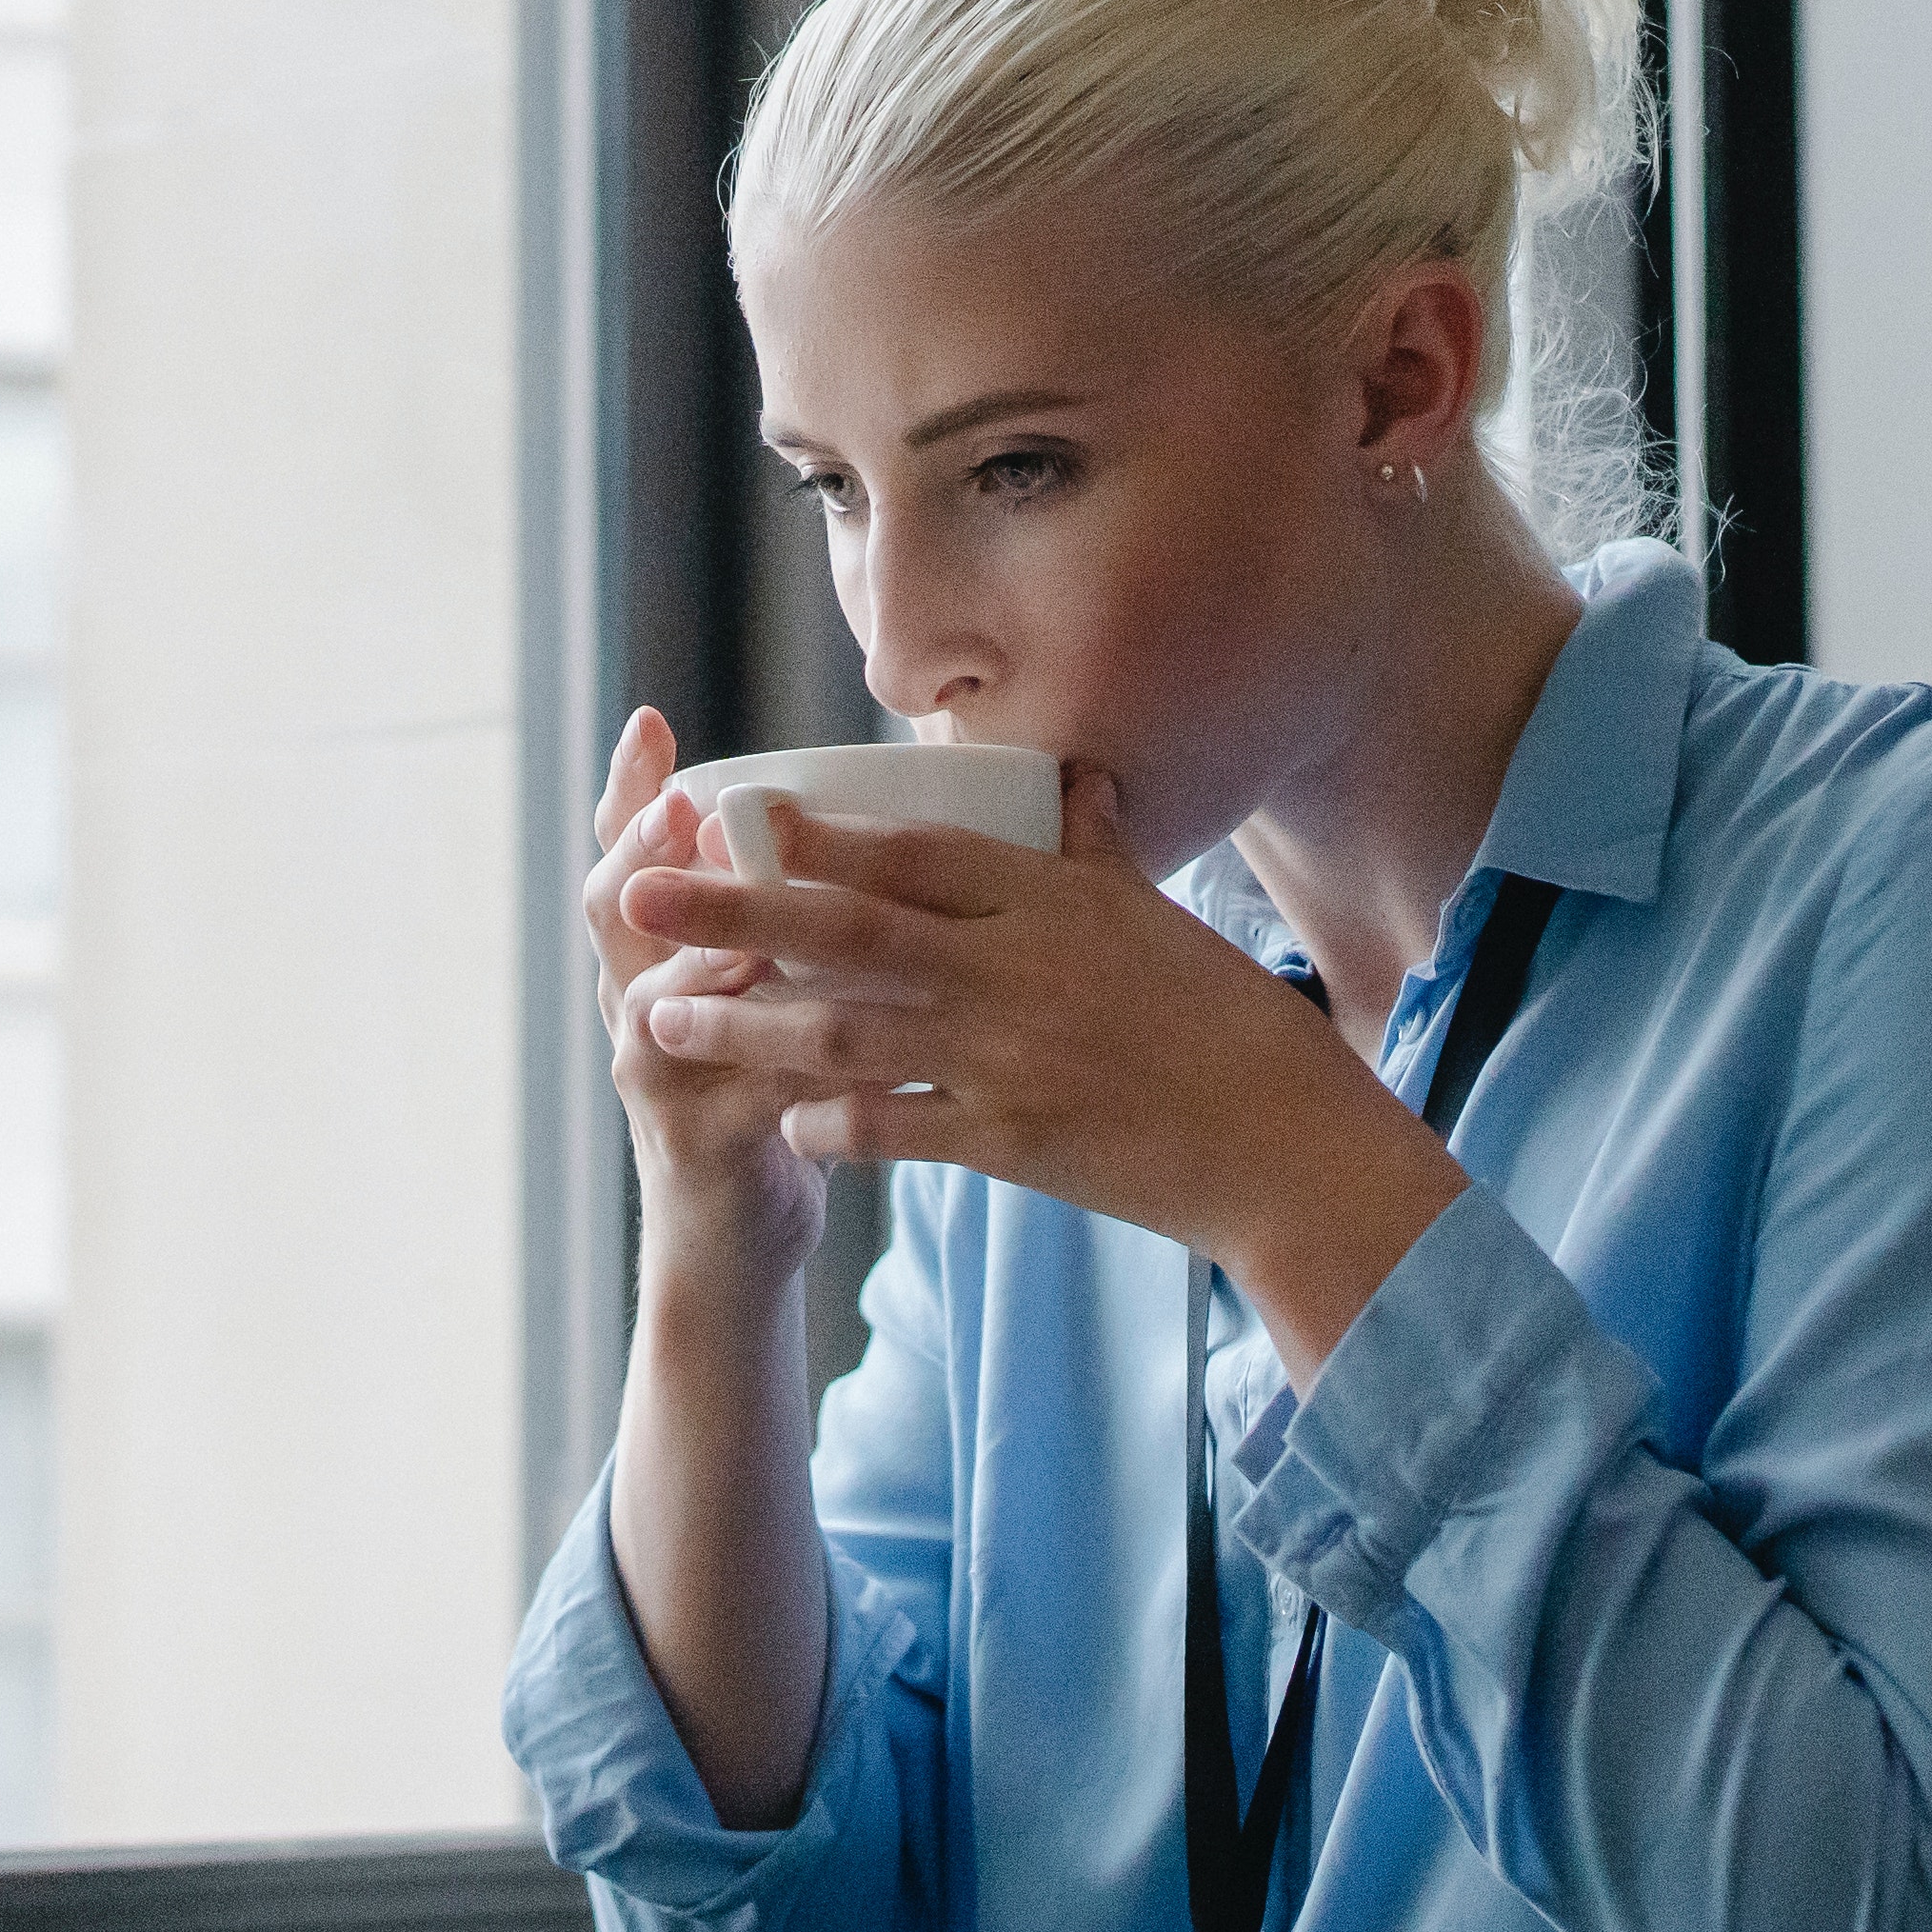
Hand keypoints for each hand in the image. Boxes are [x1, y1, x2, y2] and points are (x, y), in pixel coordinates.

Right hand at [579, 708, 823, 1291]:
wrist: (735, 1236)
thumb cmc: (765, 1093)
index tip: (650, 724)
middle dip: (646, 855)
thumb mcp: (761, 994)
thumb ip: (786, 920)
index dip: (627, 791)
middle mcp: (638, 1004)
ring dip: (711, 957)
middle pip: (617, 910)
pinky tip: (851, 1032)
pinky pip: (747, 1089)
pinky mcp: (701, 1142)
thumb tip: (855, 817)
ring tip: (753, 920)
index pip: (625, 855)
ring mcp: (660, 1075)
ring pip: (666, 1000)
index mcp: (655, 955)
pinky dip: (799, 1060)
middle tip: (681, 810)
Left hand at [614, 770, 1469, 1381]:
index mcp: (1054, 903)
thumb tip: (1074, 779)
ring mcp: (1008, 1062)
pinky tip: (776, 1119)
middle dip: (734, 913)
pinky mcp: (1011, 1148)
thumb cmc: (1235, 1030)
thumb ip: (1099, 853)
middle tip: (641, 896)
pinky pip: (897, 1131)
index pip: (917, 855)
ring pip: (846, 1035)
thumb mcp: (1164, 921)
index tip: (738, 813)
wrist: (1290, 1152)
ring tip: (656, 1020)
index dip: (821, 834)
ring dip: (742, 1028)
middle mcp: (1018, 973)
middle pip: (850, 932)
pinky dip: (831, 1124)